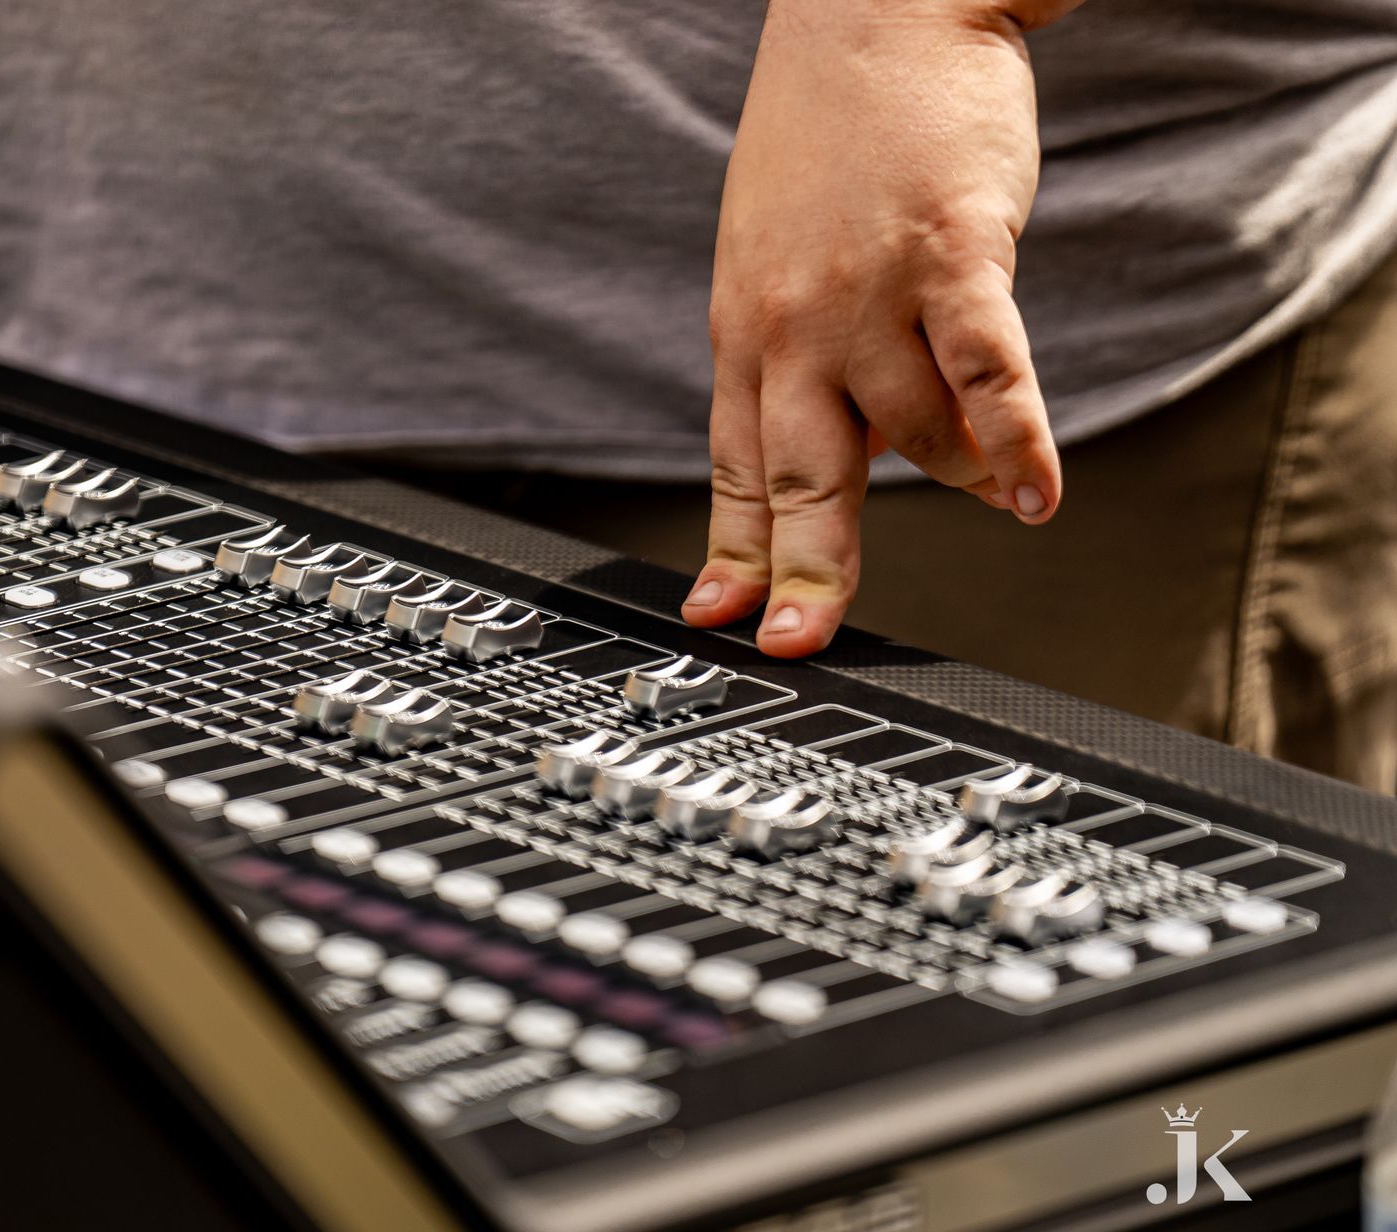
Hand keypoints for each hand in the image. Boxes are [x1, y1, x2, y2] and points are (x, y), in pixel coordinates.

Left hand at [684, 0, 1082, 656]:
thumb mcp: (767, 262)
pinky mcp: (952, 257)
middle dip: (802, 569)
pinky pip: (985, 372)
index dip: (734, 550)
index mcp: (747, 333)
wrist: (873, 15)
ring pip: (913, 432)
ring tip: (998, 490)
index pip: (737, 466)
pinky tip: (1037, 495)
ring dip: (960, 477)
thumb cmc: (826, 144)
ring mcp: (871, 294)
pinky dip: (1016, 441)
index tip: (721, 617)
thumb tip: (824, 450)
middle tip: (798, 641)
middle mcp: (797, 327)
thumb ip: (787, 360)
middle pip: (799, 475)